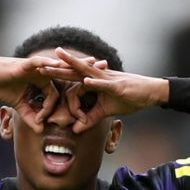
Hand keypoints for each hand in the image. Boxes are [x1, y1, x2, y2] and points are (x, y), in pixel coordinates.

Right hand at [0, 54, 106, 132]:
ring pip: (59, 66)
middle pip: (68, 72)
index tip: (69, 110)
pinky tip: (61, 65)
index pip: (60, 91)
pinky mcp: (25, 65)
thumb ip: (30, 117)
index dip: (67, 100)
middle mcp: (42, 72)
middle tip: (106, 67)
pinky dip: (51, 65)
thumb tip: (41, 130)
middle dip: (87, 70)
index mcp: (42, 81)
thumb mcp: (18, 106)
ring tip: (92, 62)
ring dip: (76, 65)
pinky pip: (41, 64)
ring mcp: (35, 67)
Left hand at [40, 47, 169, 132]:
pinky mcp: (118, 86)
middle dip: (56, 68)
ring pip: (86, 71)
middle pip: (74, 71)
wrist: (151, 93)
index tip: (46, 82)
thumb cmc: (130, 98)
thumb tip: (75, 130)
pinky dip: (95, 83)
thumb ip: (91, 118)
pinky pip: (104, 84)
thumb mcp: (107, 111)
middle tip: (38, 64)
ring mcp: (108, 79)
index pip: (72, 81)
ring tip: (57, 60)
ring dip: (72, 65)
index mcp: (94, 82)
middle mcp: (99, 77)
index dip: (59, 81)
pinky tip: (85, 80)